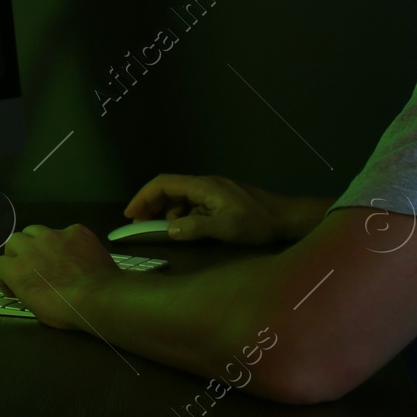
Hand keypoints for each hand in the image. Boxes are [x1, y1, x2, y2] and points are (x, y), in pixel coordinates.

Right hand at [0, 223, 118, 330]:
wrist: (98, 296)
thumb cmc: (66, 310)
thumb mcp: (36, 308)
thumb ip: (26, 289)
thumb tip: (29, 286)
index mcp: (17, 269)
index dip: (4, 276)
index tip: (13, 286)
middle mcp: (31, 247)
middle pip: (14, 241)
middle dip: (18, 253)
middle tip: (29, 265)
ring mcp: (54, 235)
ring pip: (35, 230)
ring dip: (37, 241)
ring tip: (48, 253)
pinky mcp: (76, 231)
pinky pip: (66, 232)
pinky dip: (67, 241)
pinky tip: (76, 253)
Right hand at [122, 174, 286, 244]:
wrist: (285, 217)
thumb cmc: (257, 221)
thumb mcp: (226, 228)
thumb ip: (195, 228)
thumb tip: (169, 229)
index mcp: (203, 186)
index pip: (164, 184)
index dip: (143, 196)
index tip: (131, 214)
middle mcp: (205, 184)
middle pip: (169, 189)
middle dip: (152, 205)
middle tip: (140, 225)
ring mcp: (212, 192)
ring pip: (180, 198)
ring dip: (168, 213)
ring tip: (167, 232)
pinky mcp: (219, 201)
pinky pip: (193, 205)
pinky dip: (183, 216)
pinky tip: (187, 230)